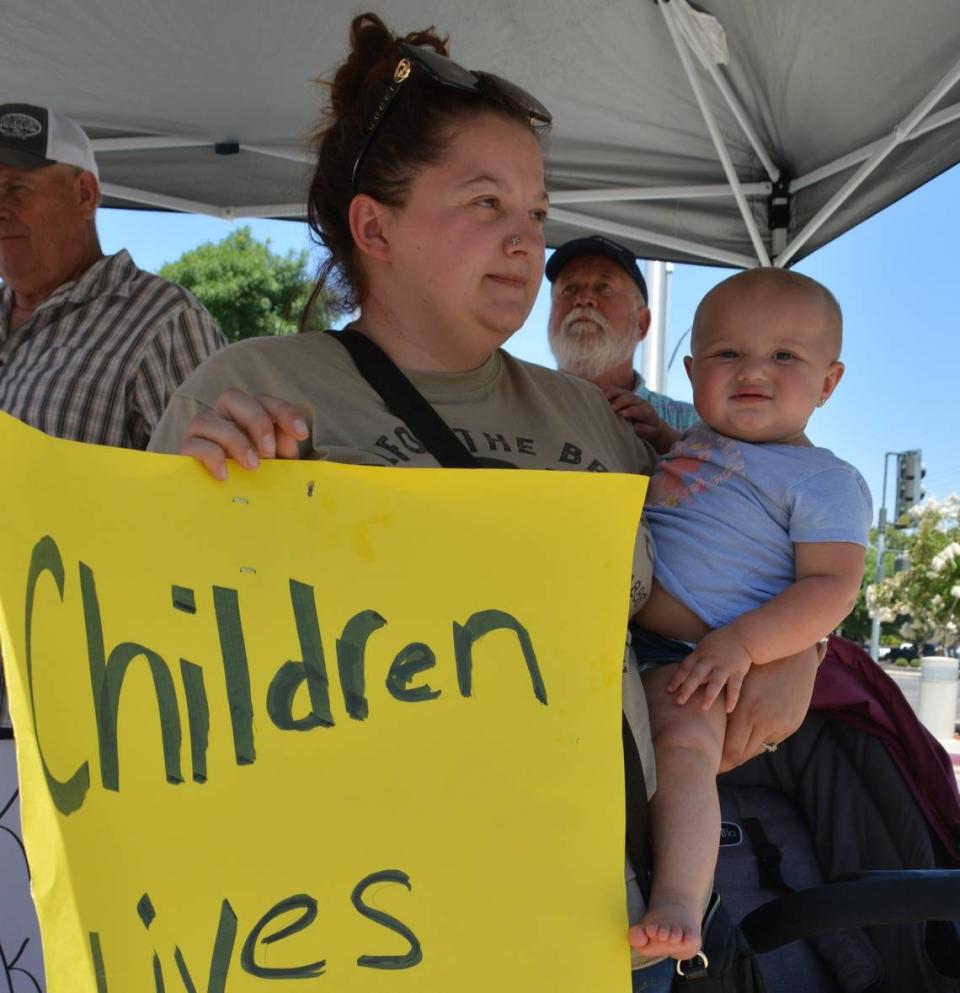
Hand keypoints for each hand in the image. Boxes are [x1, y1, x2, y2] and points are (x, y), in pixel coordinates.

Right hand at [180, 388, 309, 479]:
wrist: (235, 507)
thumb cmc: (260, 479)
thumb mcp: (278, 465)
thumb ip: (284, 448)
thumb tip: (287, 436)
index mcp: (248, 415)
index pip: (264, 401)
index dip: (284, 412)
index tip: (302, 434)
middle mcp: (222, 417)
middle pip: (232, 397)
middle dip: (256, 421)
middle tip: (269, 451)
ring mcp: (202, 433)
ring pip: (205, 418)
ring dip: (233, 440)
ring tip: (252, 466)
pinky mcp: (187, 452)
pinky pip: (191, 444)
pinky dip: (211, 456)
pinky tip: (226, 475)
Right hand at [602, 387, 678, 453]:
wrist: (652, 421)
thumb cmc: (649, 428)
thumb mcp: (651, 432)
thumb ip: (644, 430)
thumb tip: (635, 427)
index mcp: (646, 410)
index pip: (639, 409)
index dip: (631, 411)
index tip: (622, 414)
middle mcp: (639, 401)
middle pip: (630, 398)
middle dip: (621, 402)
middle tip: (612, 408)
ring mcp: (631, 396)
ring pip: (622, 392)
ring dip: (613, 393)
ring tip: (605, 396)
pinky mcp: (624, 394)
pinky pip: (616, 390)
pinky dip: (608, 390)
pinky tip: (600, 392)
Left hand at [666, 627, 751, 710]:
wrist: (743, 636)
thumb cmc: (719, 644)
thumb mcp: (704, 648)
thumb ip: (696, 664)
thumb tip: (688, 682)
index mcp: (700, 654)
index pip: (685, 667)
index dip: (677, 678)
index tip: (669, 690)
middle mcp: (711, 660)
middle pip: (697, 675)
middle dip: (687, 688)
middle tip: (679, 701)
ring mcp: (725, 666)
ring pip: (716, 682)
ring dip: (709, 695)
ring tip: (703, 708)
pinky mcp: (738, 672)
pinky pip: (735, 687)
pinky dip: (732, 698)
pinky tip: (728, 709)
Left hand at [719, 646, 818, 771]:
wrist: (793, 658)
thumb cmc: (758, 667)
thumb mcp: (737, 687)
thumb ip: (726, 709)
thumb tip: (708, 731)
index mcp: (748, 713)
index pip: (731, 750)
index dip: (718, 761)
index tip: (708, 763)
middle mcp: (766, 723)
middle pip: (743, 754)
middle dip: (727, 760)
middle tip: (715, 764)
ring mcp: (782, 725)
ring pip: (757, 749)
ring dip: (743, 751)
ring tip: (729, 752)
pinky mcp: (793, 725)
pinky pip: (772, 741)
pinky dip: (758, 742)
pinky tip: (748, 740)